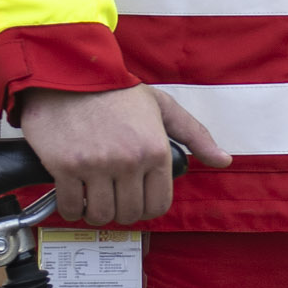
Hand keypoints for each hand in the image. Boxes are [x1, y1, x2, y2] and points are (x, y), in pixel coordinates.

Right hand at [12, 84, 232, 228]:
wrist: (72, 73)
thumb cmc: (118, 91)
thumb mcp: (163, 106)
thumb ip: (196, 135)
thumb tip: (223, 160)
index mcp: (155, 150)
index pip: (158, 204)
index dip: (147, 207)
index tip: (137, 200)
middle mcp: (128, 161)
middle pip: (129, 213)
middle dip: (122, 211)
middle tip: (113, 198)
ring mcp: (95, 165)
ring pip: (100, 214)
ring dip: (96, 212)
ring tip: (92, 199)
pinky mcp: (64, 166)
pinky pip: (68, 206)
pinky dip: (69, 208)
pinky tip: (72, 196)